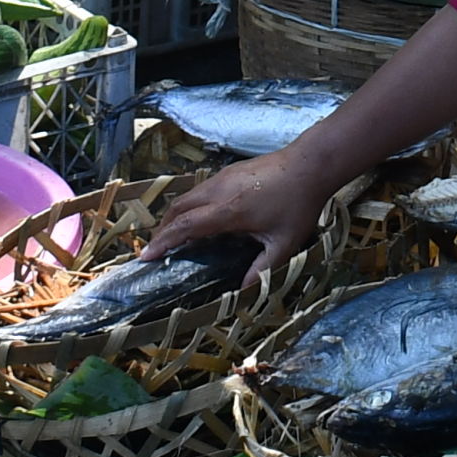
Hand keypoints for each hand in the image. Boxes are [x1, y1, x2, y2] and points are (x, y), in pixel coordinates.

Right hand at [142, 150, 332, 282]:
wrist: (310, 164)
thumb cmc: (298, 204)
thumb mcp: (284, 243)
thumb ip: (263, 270)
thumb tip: (243, 292)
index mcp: (228, 211)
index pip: (185, 226)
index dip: (163, 242)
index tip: (147, 256)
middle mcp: (218, 191)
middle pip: (177, 209)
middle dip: (162, 230)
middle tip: (154, 250)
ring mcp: (222, 178)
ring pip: (186, 196)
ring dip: (173, 216)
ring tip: (170, 237)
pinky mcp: (228, 172)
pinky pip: (198, 189)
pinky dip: (187, 206)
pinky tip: (195, 218)